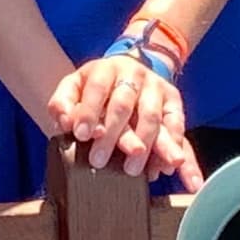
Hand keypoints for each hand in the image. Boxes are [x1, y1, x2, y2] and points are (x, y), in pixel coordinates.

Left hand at [47, 57, 197, 182]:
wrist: (129, 73)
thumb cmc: (96, 88)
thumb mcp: (74, 88)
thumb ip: (63, 104)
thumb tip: (65, 122)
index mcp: (106, 69)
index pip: (97, 88)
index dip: (88, 111)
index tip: (81, 135)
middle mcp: (134, 74)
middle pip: (124, 104)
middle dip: (112, 134)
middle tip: (99, 160)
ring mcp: (156, 87)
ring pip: (152, 116)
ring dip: (143, 145)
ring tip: (133, 170)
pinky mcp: (173, 101)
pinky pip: (176, 125)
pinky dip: (173, 147)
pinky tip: (167, 167)